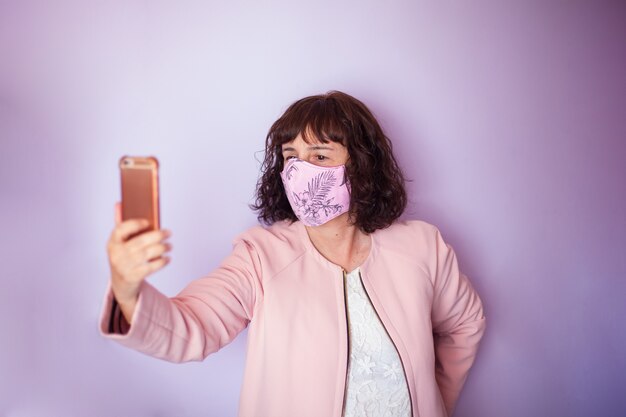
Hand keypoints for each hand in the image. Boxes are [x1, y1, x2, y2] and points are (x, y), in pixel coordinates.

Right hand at [106, 202, 171, 320]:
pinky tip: (167, 258)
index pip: (120, 230)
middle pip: (140, 242)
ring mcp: (124, 267)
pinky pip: (151, 267)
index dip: (135, 224)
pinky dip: (162, 262)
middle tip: (168, 232)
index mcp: (112, 242)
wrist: (121, 283)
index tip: (148, 222)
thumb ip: (121, 224)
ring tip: (170, 246)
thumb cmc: (123, 256)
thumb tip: (119, 203)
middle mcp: (116, 254)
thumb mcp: (119, 242)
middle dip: (158, 236)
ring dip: (162, 248)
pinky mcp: (133, 277)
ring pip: (147, 254)